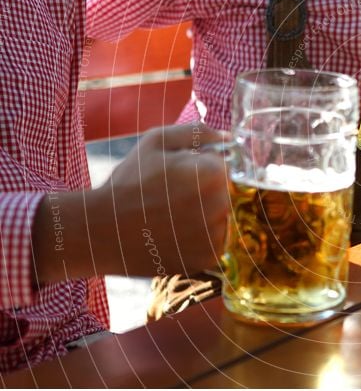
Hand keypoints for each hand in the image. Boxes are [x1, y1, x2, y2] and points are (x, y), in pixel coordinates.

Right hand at [95, 124, 228, 276]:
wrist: (101, 231)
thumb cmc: (128, 183)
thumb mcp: (156, 141)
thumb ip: (197, 132)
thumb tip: (228, 137)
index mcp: (212, 173)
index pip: (221, 165)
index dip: (197, 167)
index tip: (172, 176)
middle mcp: (221, 204)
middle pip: (223, 191)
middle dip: (202, 190)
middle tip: (168, 197)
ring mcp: (217, 234)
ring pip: (221, 216)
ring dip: (203, 214)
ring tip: (169, 216)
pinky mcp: (209, 257)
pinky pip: (215, 240)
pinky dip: (199, 237)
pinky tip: (174, 234)